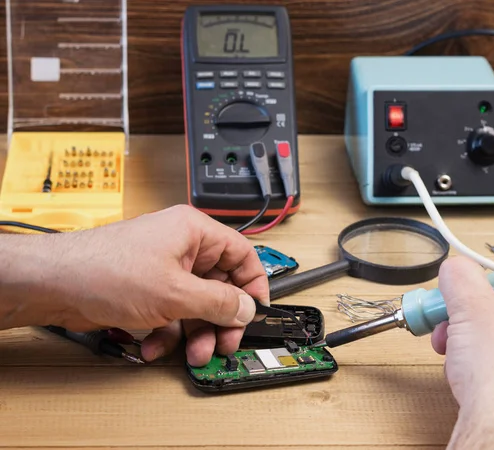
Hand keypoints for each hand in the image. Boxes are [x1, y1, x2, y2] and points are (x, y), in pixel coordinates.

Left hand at [0, 205, 268, 365]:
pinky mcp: (146, 290)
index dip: (252, 285)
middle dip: (220, 320)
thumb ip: (218, 303)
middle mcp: (182, 248)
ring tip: (191, 354)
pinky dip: (166, 334)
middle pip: (219, 286)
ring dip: (194, 333)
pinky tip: (153, 348)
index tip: (255, 312)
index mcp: (194, 233)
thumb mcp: (176, 293)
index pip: (241, 255)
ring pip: (195, 305)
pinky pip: (171, 314)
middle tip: (222, 344)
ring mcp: (163, 270)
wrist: (55, 285)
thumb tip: (246, 308)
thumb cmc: (106, 271)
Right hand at [431, 256, 493, 448]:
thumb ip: (459, 274)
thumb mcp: (468, 304)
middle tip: (453, 321)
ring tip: (456, 349)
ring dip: (472, 338)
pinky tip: (469, 368)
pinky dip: (486, 360)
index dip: (487, 285)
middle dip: (471, 315)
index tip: (471, 292)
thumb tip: (456, 268)